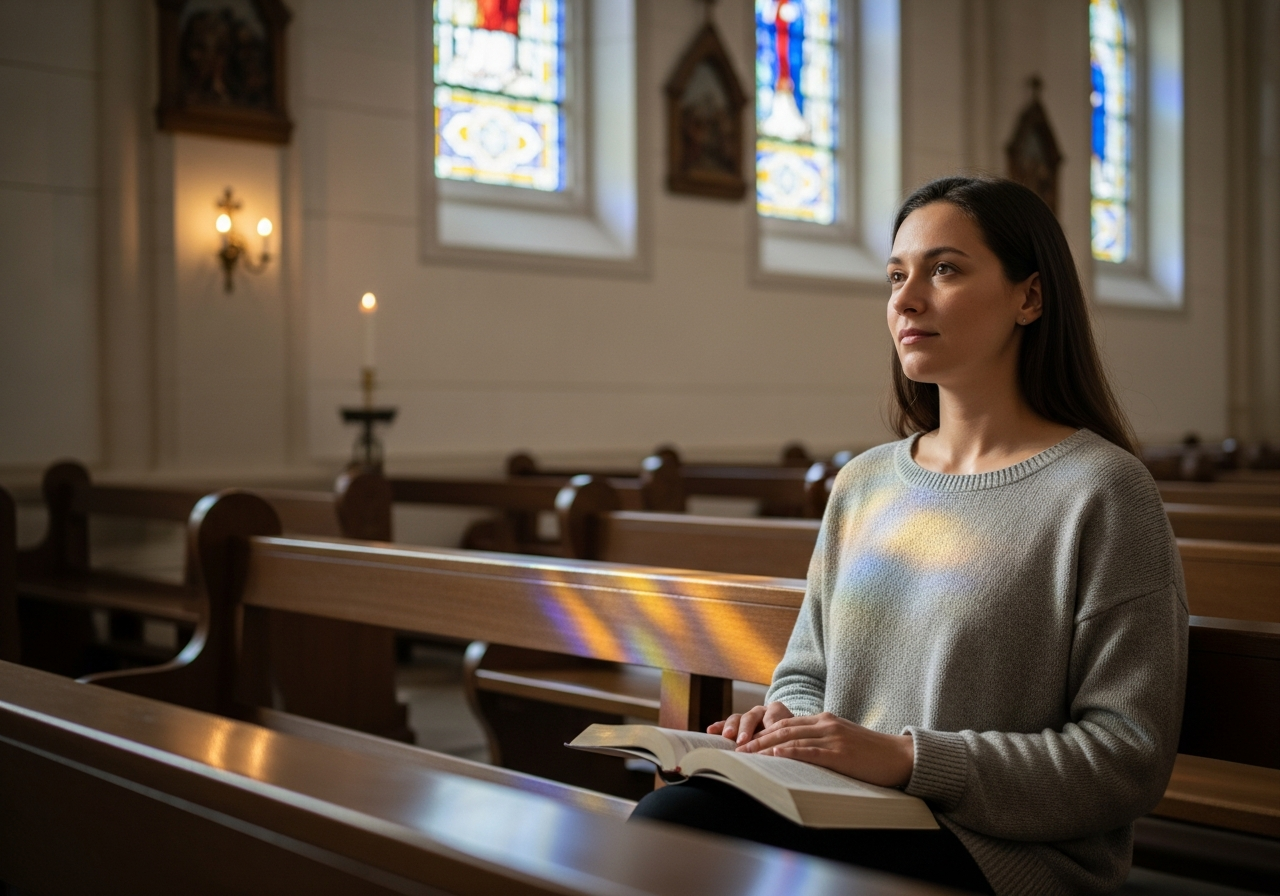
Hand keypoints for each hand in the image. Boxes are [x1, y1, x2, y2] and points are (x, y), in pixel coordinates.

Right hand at [707, 702, 792, 744]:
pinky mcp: (738, 725)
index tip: (764, 738)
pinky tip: (711, 731)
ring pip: (737, 719)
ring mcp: (747, 717)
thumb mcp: (793, 737)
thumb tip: (779, 751)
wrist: (788, 734)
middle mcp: (760, 711)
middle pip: (751, 717)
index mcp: (776, 710)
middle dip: (746, 729)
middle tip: (743, 740)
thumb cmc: (790, 738)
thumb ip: (788, 741)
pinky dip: (719, 726)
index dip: (766, 727)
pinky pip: (727, 724)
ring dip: (732, 727)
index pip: (770, 717)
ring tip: (727, 736)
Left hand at [737, 712, 915, 788]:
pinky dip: (791, 752)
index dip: (763, 732)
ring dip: (766, 747)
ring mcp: (833, 737)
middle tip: (737, 749)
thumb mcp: (842, 740)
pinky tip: (777, 754)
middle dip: (757, 739)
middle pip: (783, 729)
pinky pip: (811, 751)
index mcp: (824, 720)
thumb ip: (820, 741)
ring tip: (747, 754)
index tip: (745, 741)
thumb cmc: (871, 753)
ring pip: (791, 739)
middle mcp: (825, 724)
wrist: (900, 756)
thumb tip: (795, 752)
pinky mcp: (841, 753)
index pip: (786, 724)